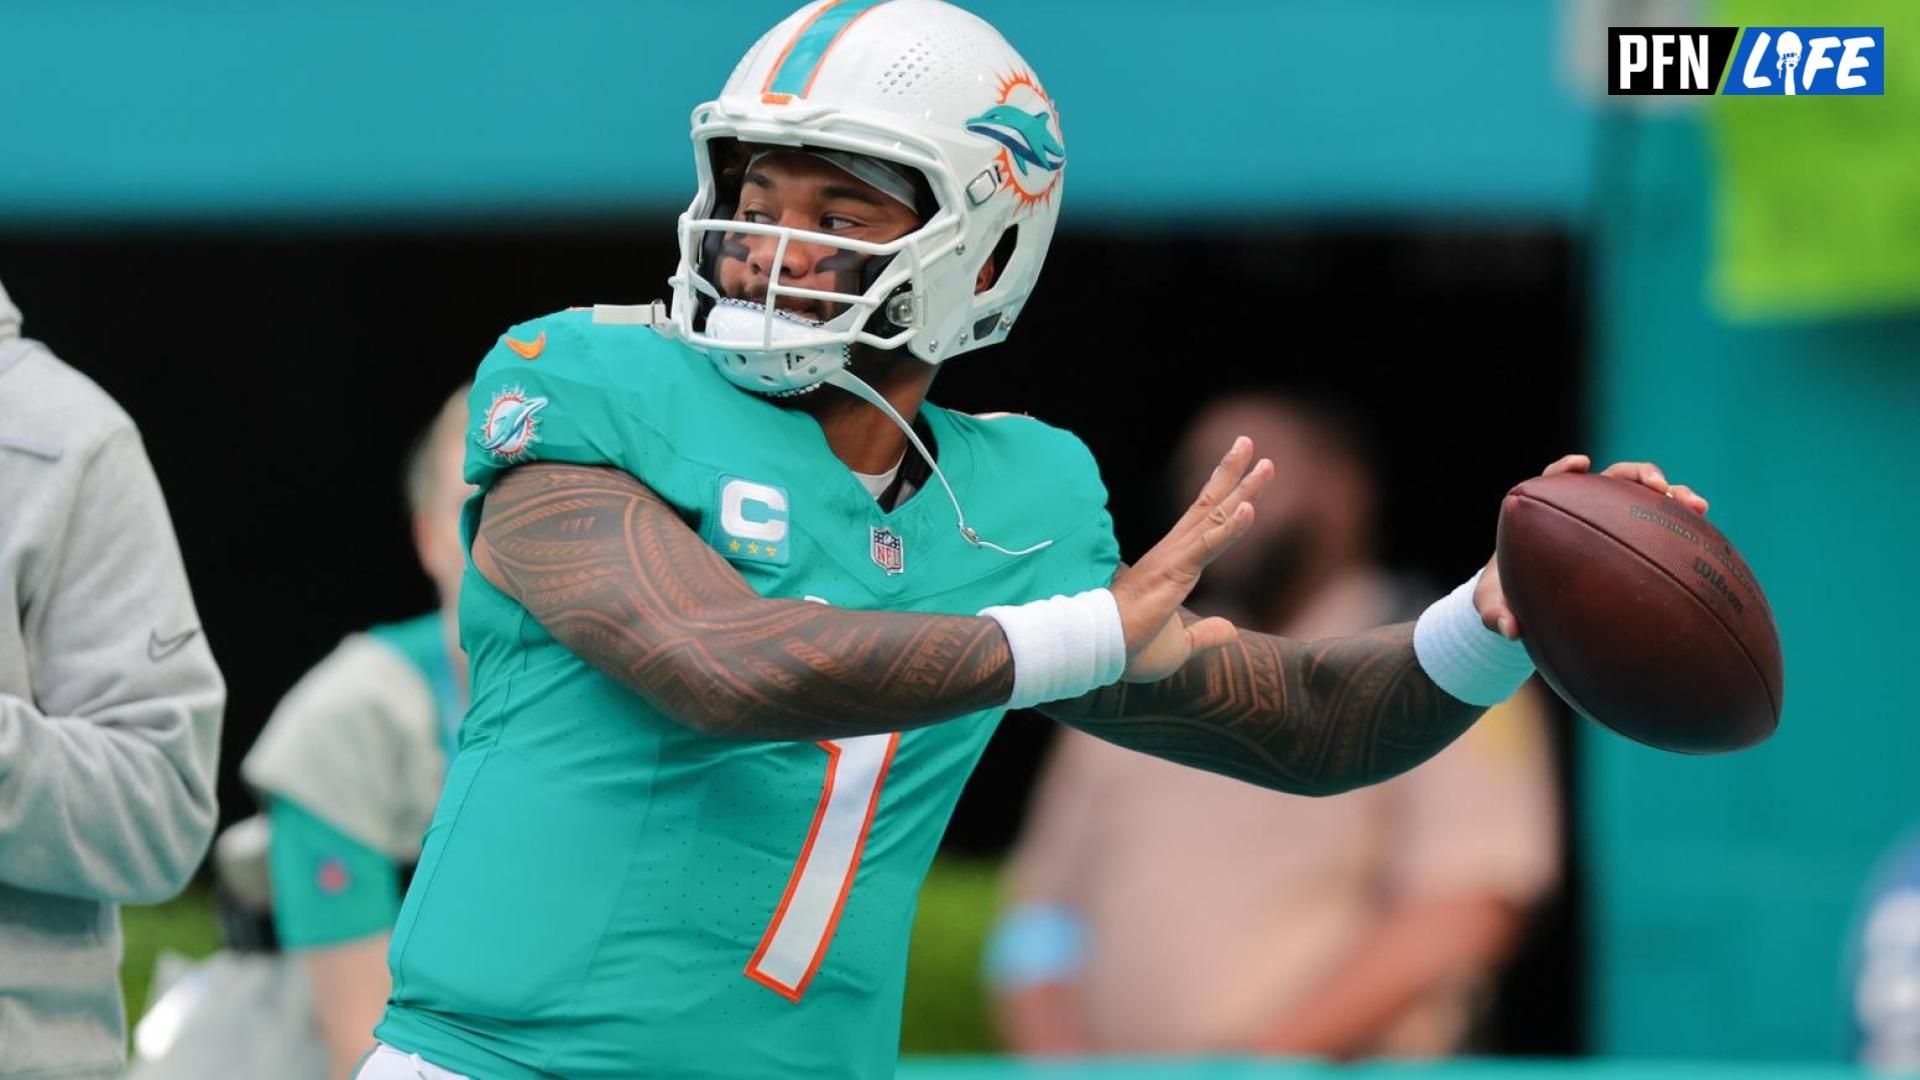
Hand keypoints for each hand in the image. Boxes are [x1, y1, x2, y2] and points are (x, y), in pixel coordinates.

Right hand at [1112, 437, 1270, 681]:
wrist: (1097, 653)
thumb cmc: (1129, 648)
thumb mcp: (1178, 645)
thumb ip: (1205, 636)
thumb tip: (1230, 629)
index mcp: (1174, 565)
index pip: (1206, 521)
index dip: (1226, 494)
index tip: (1246, 469)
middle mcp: (1174, 553)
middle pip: (1211, 505)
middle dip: (1234, 475)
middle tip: (1249, 442)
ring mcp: (1174, 560)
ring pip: (1216, 517)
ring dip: (1243, 490)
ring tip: (1266, 463)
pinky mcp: (1173, 574)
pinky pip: (1208, 546)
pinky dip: (1230, 529)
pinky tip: (1250, 509)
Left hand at [1474, 454, 1709, 639]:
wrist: (1526, 606)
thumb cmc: (1506, 599)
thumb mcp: (1495, 608)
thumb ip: (1497, 615)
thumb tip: (1511, 629)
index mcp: (1546, 515)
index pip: (1556, 481)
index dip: (1566, 470)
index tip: (1580, 465)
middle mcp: (1583, 512)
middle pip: (1613, 480)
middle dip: (1639, 475)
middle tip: (1659, 486)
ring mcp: (1611, 523)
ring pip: (1644, 500)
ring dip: (1673, 496)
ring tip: (1697, 505)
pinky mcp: (1631, 541)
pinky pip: (1659, 530)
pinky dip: (1682, 530)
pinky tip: (1707, 540)